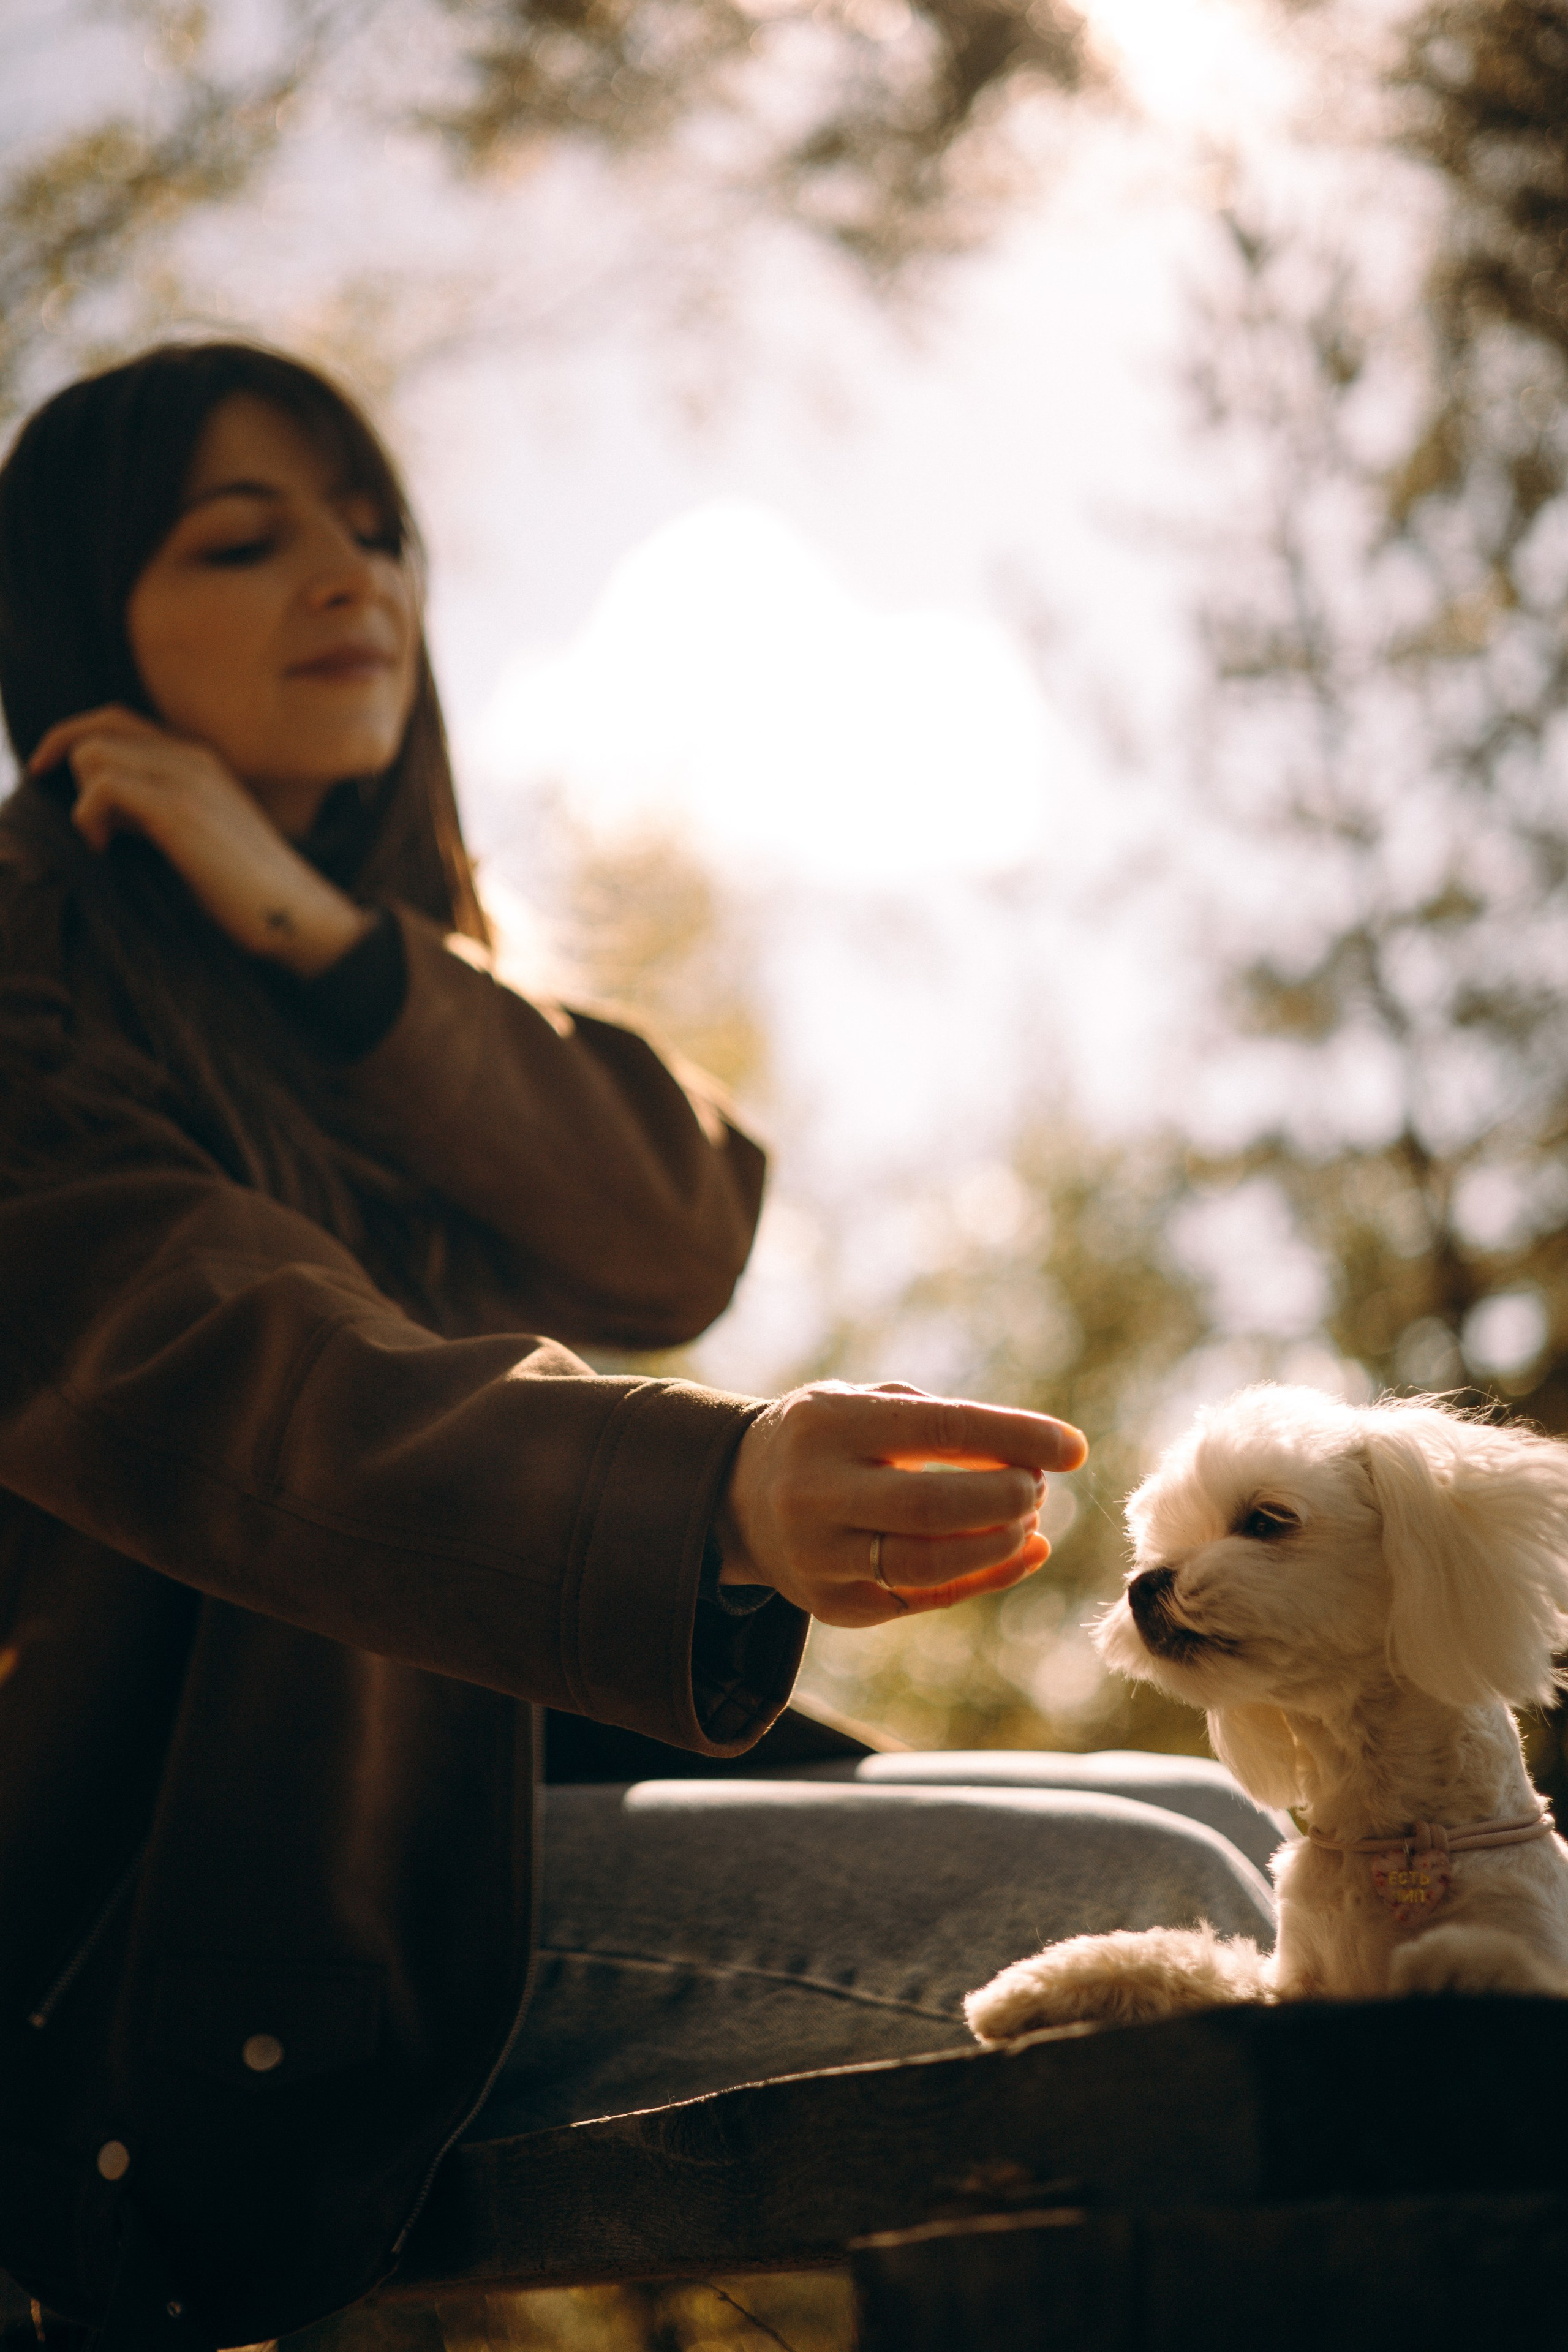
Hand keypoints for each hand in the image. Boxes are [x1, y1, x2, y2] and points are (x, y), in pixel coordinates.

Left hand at [28, 706, 373, 976]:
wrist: (297, 914)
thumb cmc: (246, 891)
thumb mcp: (198, 835)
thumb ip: (157, 811)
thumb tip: (106, 815)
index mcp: (199, 760)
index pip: (119, 721)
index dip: (75, 739)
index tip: (53, 776)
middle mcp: (193, 757)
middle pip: (101, 725)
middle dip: (65, 759)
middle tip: (69, 809)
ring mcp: (188, 779)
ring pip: (94, 752)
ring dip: (83, 797)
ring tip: (101, 841)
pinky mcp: (180, 811)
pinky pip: (103, 787)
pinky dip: (87, 817)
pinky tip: (103, 849)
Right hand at [715, 1380, 1087, 1626]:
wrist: (735, 1497)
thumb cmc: (828, 1438)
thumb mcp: (865, 1404)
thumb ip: (941, 1423)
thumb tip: (1036, 1460)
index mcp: (827, 1424)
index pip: (939, 1428)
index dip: (1016, 1437)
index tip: (1073, 1447)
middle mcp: (813, 1492)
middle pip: (935, 1506)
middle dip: (1008, 1499)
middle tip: (1039, 1488)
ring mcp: (818, 1557)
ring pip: (930, 1565)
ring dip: (1000, 1545)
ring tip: (1027, 1520)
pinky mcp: (832, 1607)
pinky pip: (923, 1599)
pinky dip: (985, 1579)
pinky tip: (1022, 1553)